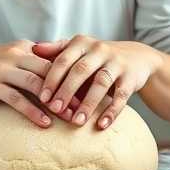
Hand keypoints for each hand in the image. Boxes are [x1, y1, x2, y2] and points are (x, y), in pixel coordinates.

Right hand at [0, 40, 82, 127]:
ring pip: (38, 85)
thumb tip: (55, 76)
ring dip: (57, 102)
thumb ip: (30, 63)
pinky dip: (33, 112)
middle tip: (89, 105)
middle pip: (53, 71)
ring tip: (72, 117)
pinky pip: (18, 99)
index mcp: (25, 48)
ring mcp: (4, 69)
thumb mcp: (9, 58)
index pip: (56, 60)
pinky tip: (45, 124)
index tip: (92, 88)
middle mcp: (17, 55)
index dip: (75, 74)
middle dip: (73, 88)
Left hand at [33, 35, 161, 129]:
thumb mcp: (78, 49)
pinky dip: (111, 111)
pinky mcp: (131, 77)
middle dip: (66, 91)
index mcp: (82, 43)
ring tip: (76, 122)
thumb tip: (32, 49)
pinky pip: (121, 96)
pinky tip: (101, 125)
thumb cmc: (97, 57)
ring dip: (88, 104)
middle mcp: (100, 50)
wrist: (136, 57)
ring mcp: (117, 63)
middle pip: (80, 71)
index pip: (63, 60)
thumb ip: (56, 50)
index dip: (52, 79)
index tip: (42, 98)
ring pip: (101, 83)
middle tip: (54, 110)